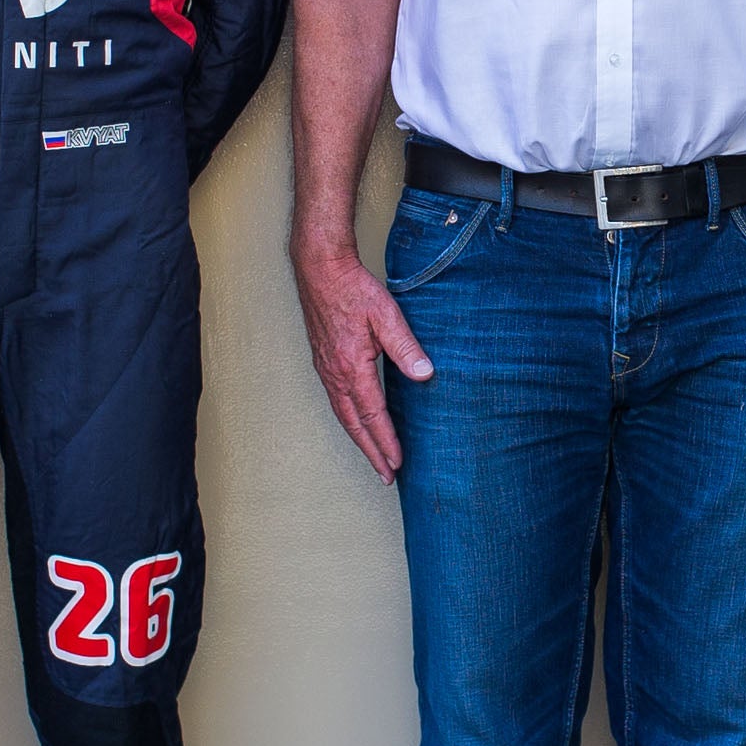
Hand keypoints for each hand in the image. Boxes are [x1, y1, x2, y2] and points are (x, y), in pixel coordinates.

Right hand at [293, 236, 431, 483]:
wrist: (319, 269)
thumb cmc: (353, 289)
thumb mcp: (386, 315)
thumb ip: (406, 347)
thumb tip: (426, 374)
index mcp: (351, 367)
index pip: (372, 415)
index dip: (386, 442)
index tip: (397, 464)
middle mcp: (335, 374)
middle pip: (353, 425)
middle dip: (371, 452)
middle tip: (386, 477)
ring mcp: (326, 369)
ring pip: (342, 415)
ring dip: (359, 439)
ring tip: (374, 457)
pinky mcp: (323, 361)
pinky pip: (336, 400)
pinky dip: (348, 420)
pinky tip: (357, 422)